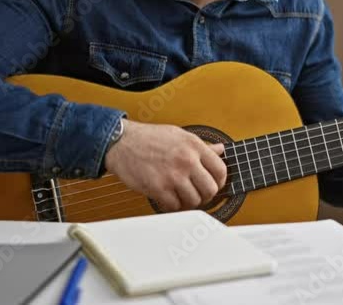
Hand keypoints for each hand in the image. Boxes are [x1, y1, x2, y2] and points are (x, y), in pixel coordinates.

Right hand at [104, 120, 226, 211]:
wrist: (121, 142)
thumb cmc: (148, 138)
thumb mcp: (179, 135)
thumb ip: (201, 145)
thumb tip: (220, 150)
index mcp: (194, 145)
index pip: (221, 170)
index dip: (219, 181)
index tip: (213, 184)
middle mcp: (186, 160)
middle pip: (210, 189)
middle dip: (205, 195)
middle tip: (197, 194)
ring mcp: (173, 175)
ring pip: (194, 201)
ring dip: (188, 202)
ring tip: (180, 196)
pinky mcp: (158, 188)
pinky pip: (174, 207)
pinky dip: (172, 206)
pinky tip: (167, 198)